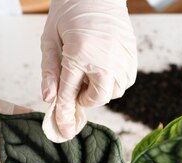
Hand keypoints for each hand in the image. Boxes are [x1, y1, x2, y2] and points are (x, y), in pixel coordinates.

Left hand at [40, 0, 137, 141]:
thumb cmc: (69, 11)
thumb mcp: (50, 38)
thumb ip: (49, 71)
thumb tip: (49, 100)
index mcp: (80, 53)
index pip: (70, 93)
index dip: (65, 114)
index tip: (64, 130)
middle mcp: (105, 58)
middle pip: (97, 98)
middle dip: (85, 98)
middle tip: (75, 85)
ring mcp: (122, 57)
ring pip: (113, 92)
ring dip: (99, 89)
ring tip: (88, 70)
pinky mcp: (132, 55)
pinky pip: (125, 81)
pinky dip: (113, 81)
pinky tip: (102, 66)